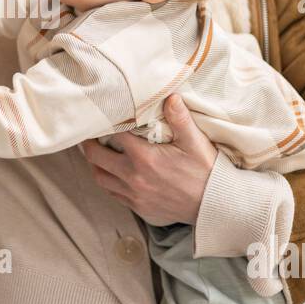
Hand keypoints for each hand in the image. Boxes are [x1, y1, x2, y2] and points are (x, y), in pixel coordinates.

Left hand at [78, 94, 214, 224]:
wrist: (215, 206)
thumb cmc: (206, 172)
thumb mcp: (195, 142)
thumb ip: (180, 118)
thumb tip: (170, 96)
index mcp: (144, 158)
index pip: (114, 135)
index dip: (107, 123)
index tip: (105, 115)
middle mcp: (133, 177)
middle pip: (96, 158)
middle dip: (89, 144)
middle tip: (89, 134)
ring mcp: (134, 195)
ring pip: (100, 178)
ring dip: (95, 164)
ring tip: (97, 153)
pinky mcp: (139, 207)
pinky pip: (113, 193)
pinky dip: (108, 182)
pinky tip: (112, 174)